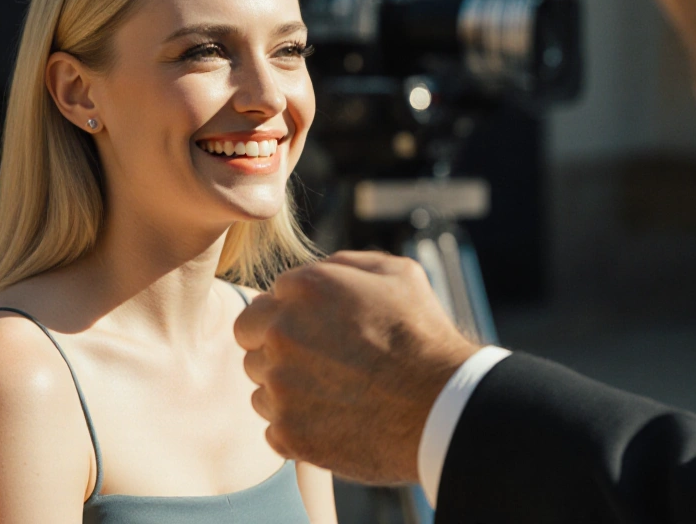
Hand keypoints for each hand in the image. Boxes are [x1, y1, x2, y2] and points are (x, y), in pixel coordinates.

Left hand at [234, 250, 479, 483]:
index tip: (318, 334)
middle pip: (250, 339)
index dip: (289, 318)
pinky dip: (297, 428)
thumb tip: (311, 272)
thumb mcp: (396, 274)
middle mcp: (281, 332)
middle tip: (317, 363)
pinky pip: (273, 427)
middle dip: (274, 348)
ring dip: (285, 388)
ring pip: (259, 383)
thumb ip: (342, 265)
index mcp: (302, 289)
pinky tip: (333, 422)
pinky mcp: (287, 431)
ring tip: (332, 393)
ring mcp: (280, 384)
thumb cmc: (423, 336)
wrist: (445, 407)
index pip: (265, 302)